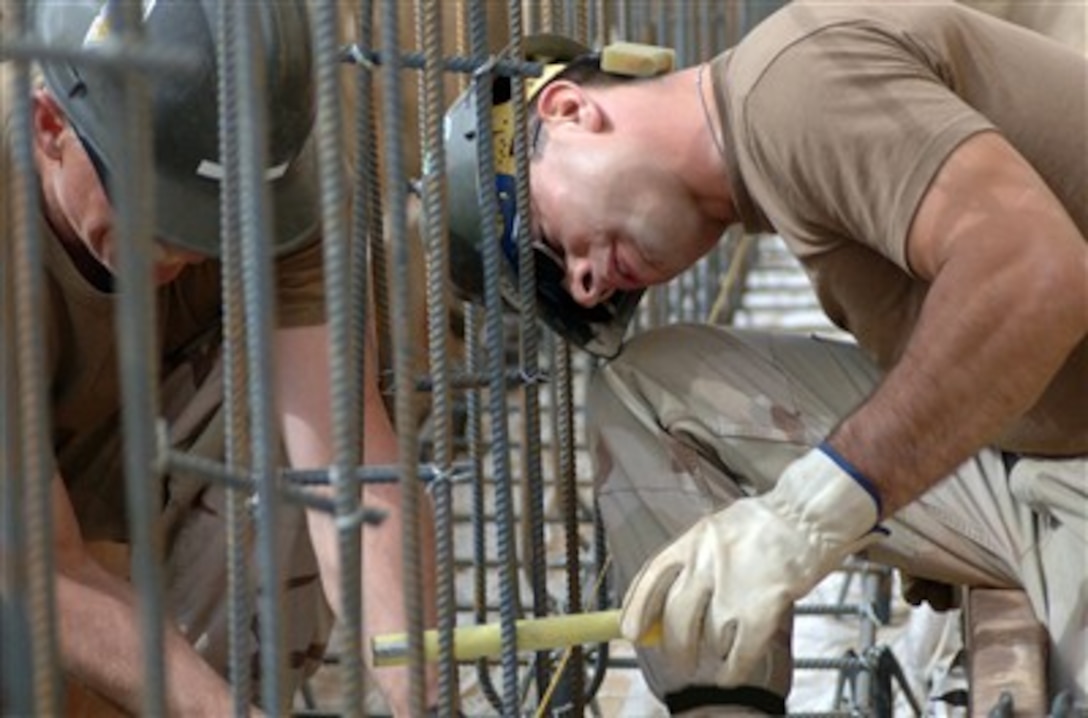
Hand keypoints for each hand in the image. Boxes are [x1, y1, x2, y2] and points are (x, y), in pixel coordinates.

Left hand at [620, 446, 881, 685]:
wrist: (808, 515)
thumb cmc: (764, 524)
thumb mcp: (715, 529)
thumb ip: (691, 560)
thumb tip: (667, 598)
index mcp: (691, 541)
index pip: (651, 579)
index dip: (637, 610)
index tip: (631, 631)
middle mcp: (705, 564)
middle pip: (676, 619)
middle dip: (676, 646)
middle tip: (680, 659)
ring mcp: (734, 587)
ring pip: (709, 637)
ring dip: (713, 651)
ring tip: (720, 653)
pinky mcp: (763, 607)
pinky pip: (740, 652)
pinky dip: (734, 667)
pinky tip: (732, 671)